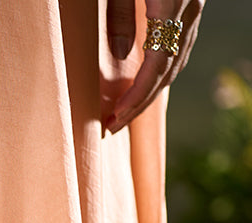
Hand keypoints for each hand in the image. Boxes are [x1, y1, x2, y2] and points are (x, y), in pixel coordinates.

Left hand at [105, 0, 204, 133]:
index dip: (136, 95)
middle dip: (140, 104)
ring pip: (177, 62)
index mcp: (172, 6)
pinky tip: (144, 85)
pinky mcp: (192, 7)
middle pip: (168, 71)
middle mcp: (189, 12)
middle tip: (113, 126)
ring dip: (151, 92)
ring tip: (125, 113)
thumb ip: (120, 15)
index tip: (116, 116)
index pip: (156, 65)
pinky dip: (162, 73)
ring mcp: (194, 10)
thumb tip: (119, 55)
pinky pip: (180, 48)